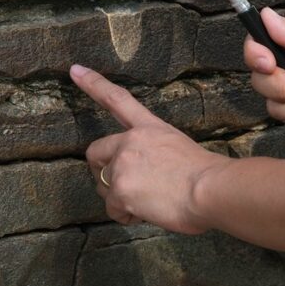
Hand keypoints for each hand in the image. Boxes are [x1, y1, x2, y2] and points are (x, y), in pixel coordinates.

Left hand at [70, 64, 230, 233]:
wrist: (209, 190)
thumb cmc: (205, 174)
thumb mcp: (180, 148)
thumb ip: (156, 155)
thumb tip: (153, 175)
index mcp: (148, 128)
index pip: (117, 100)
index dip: (93, 83)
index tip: (75, 70)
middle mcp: (130, 142)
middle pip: (96, 154)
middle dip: (103, 172)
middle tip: (125, 187)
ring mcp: (122, 165)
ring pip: (105, 187)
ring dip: (122, 198)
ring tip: (151, 202)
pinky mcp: (120, 191)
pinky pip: (114, 209)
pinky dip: (128, 215)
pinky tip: (149, 212)